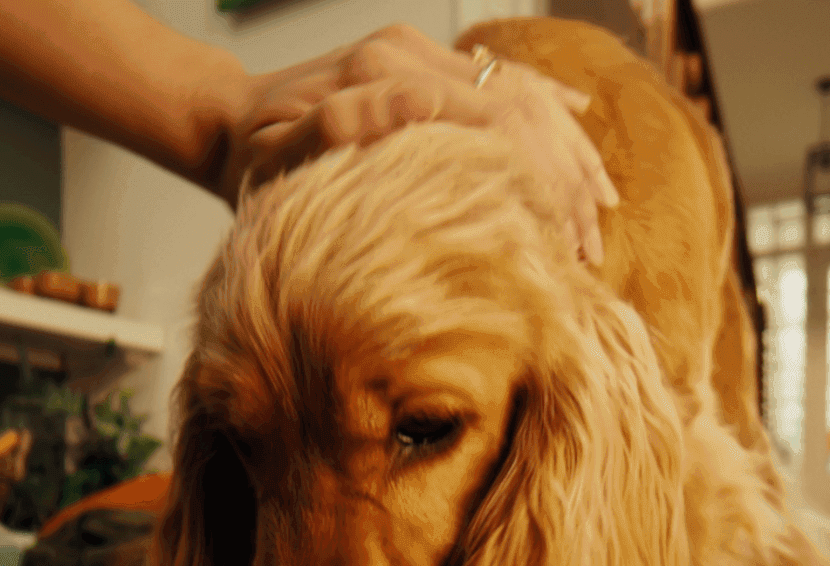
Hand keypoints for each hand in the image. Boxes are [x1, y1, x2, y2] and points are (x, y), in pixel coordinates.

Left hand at [217, 24, 621, 264]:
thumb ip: (342, 131)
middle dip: (562, 179)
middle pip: (517, 108)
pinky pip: (501, 74)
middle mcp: (406, 55)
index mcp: (381, 78)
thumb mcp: (281, 160)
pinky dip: (547, 103)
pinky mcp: (423, 60)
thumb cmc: (252, 160)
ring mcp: (418, 53)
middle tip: (587, 247)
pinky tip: (582, 122)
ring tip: (598, 209)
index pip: (489, 123)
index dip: (534, 184)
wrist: (231, 119)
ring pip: (520, 91)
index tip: (559, 243)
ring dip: (565, 150)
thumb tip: (418, 111)